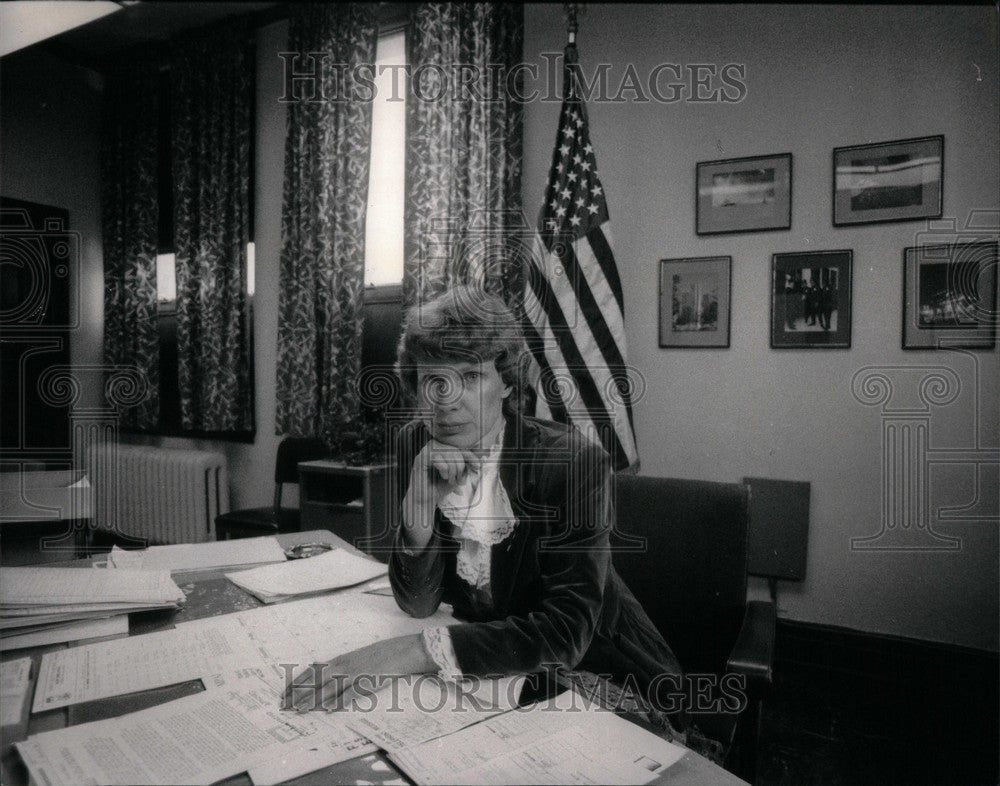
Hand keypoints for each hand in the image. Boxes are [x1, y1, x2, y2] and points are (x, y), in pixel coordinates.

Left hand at [282, 633, 434, 711]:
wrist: (402, 651)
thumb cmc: (379, 655)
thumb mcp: (356, 658)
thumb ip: (339, 667)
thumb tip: (321, 674)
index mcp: (340, 660)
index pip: (312, 672)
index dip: (297, 683)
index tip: (284, 694)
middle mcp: (344, 666)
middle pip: (316, 681)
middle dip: (298, 694)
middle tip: (284, 706)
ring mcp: (355, 674)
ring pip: (329, 689)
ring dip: (313, 700)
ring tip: (299, 710)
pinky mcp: (368, 683)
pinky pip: (351, 694)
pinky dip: (339, 702)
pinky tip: (329, 710)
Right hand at [401, 440, 476, 549]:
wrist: (425, 500)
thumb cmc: (439, 487)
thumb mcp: (456, 477)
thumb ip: (465, 468)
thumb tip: (478, 463)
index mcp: (441, 449)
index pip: (459, 449)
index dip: (470, 457)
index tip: (478, 466)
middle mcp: (433, 447)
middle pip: (455, 451)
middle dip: (460, 467)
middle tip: (457, 480)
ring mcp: (426, 451)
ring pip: (447, 454)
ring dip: (452, 470)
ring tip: (450, 480)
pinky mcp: (420, 458)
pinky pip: (438, 458)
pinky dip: (444, 469)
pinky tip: (443, 476)